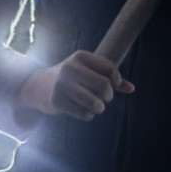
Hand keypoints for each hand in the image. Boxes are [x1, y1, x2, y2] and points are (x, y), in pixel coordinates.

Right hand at [18, 50, 134, 121]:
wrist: (39, 86)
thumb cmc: (72, 78)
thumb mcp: (88, 71)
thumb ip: (110, 78)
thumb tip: (131, 88)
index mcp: (81, 56)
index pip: (109, 68)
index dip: (117, 80)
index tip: (114, 85)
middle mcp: (70, 67)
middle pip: (103, 85)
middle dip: (108, 96)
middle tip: (105, 98)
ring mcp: (62, 84)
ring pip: (94, 102)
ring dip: (99, 108)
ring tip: (97, 107)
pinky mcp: (56, 100)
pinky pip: (83, 113)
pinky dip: (88, 115)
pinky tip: (84, 111)